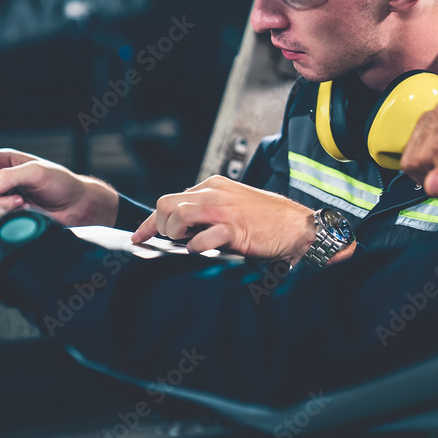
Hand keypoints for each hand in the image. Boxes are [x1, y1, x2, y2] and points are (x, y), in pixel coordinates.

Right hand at [0, 149, 118, 226]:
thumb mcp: (37, 172)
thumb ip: (9, 176)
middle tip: (8, 195)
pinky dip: (1, 218)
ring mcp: (1, 199)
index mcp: (3, 162)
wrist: (78, 207)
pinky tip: (18, 213)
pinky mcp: (5, 216)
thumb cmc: (62, 183)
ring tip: (21, 203)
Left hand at [131, 176, 332, 265]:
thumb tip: (180, 230)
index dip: (150, 221)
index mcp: (213, 186)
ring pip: (178, 215)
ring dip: (175, 235)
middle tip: (172, 243)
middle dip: (161, 227)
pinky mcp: (235, 228)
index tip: (139, 237)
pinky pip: (203, 237)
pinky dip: (196, 247)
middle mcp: (215, 193)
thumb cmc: (267, 221)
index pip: (170, 199)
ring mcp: (225, 209)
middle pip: (167, 203)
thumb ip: (208, 213)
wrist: (298, 227)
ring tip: (187, 245)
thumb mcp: (233, 207)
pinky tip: (202, 251)